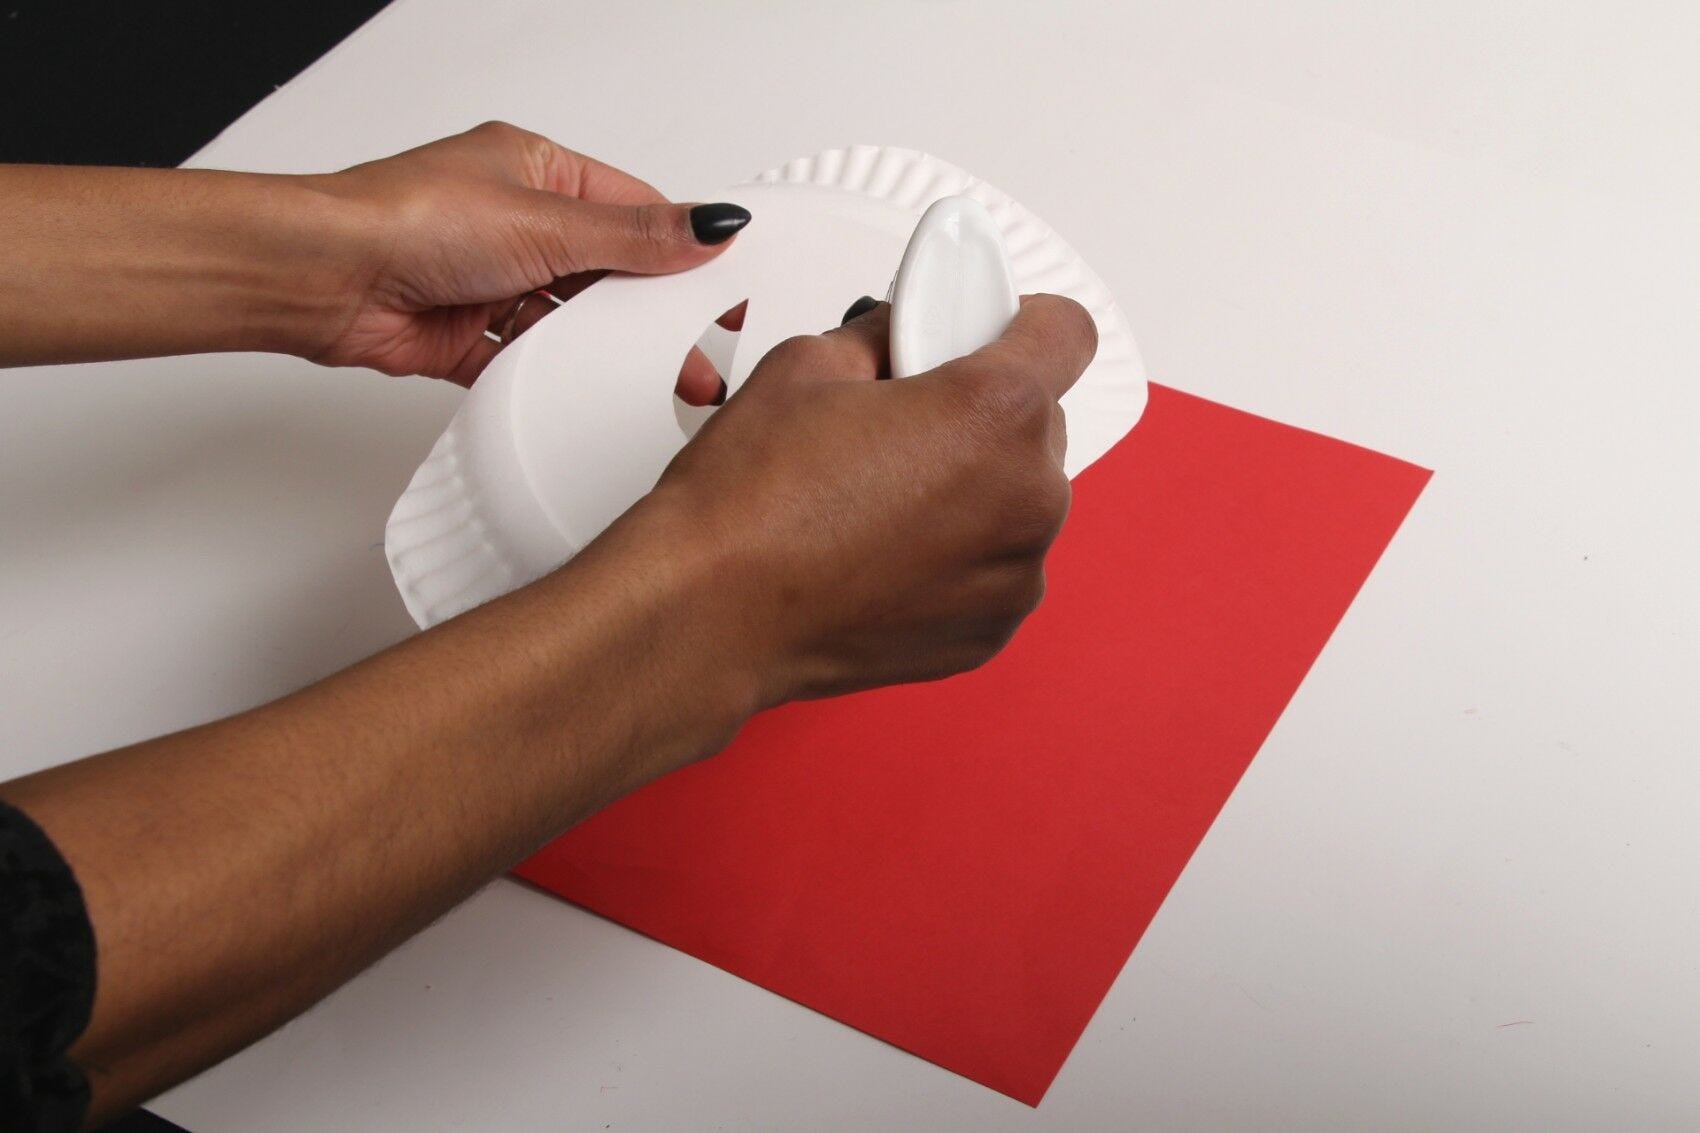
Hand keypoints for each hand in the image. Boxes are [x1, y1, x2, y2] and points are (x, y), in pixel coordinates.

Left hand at [303, 121, 748, 392]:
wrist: (326, 278)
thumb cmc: (409, 219)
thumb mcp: (547, 223)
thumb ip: (636, 236)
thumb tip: (709, 223)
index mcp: (539, 172)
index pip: (632, 212)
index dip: (677, 250)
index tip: (719, 284)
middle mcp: (515, 223)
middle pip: (605, 274)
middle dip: (644, 312)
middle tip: (692, 348)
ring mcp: (492, 280)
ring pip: (569, 320)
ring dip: (597, 346)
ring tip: (647, 374)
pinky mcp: (471, 335)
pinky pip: (529, 360)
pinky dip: (550, 375)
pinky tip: (578, 386)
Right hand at [645, 294, 1097, 704]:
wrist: (711, 614)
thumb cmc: (750, 503)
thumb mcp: (811, 360)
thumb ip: (887, 334)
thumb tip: (906, 334)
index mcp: (997, 412)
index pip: (1068, 334)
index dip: (1024, 324)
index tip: (990, 333)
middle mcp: (1029, 498)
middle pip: (1039, 425)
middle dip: (982, 416)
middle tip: (903, 426)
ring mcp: (1017, 574)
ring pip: (1019, 502)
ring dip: (973, 490)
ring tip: (883, 501)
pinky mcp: (992, 630)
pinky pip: (996, 569)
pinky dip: (958, 556)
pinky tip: (885, 554)